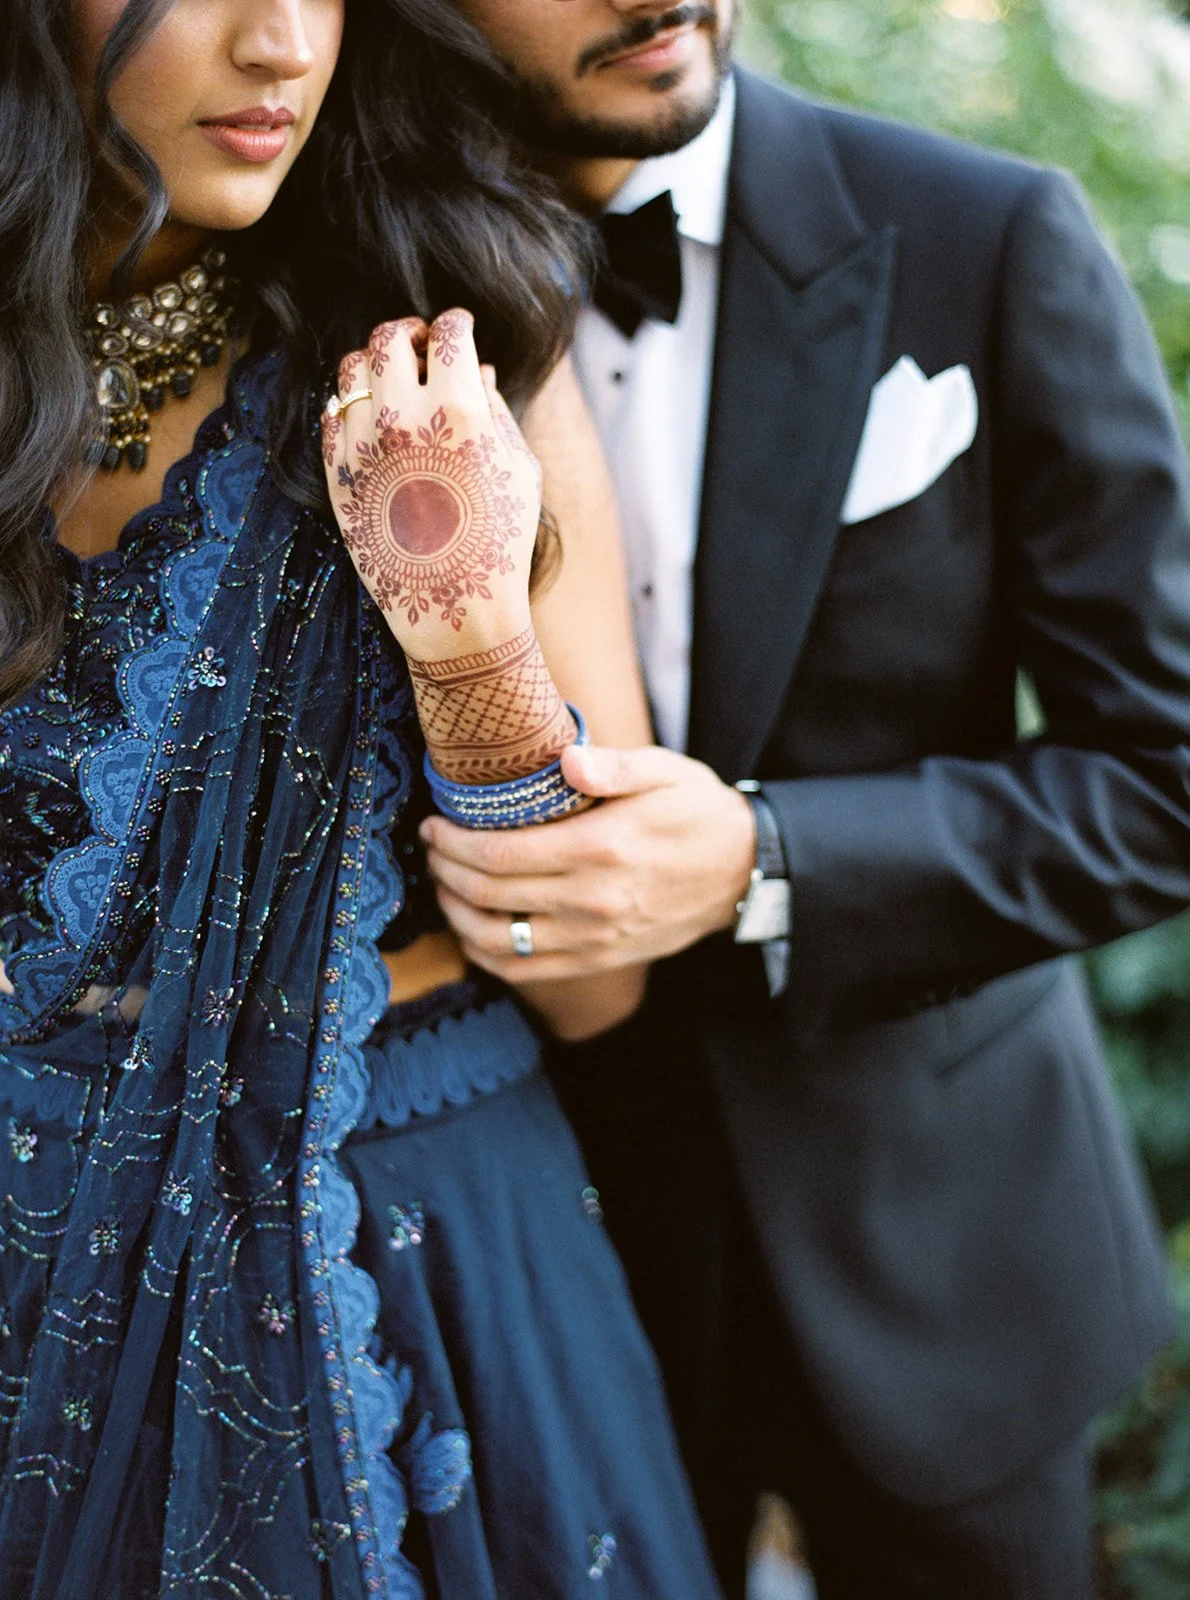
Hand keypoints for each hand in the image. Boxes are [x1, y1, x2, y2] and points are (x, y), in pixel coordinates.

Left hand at [321, 310, 541, 659]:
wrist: (455, 609)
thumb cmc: (500, 544)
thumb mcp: (519, 471)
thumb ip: (495, 410)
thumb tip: (475, 369)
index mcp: (459, 411)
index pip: (448, 332)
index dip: (456, 323)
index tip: (458, 329)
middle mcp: (404, 418)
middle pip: (389, 339)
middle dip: (409, 333)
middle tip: (421, 346)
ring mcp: (363, 445)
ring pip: (350, 370)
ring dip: (372, 364)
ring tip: (390, 379)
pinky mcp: (336, 474)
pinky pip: (330, 416)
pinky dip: (349, 406)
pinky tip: (370, 418)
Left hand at [419, 743, 757, 980]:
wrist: (743, 872)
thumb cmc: (696, 811)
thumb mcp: (663, 771)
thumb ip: (612, 765)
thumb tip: (565, 757)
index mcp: (601, 847)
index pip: (500, 852)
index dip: (454, 842)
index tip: (434, 824)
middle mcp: (592, 900)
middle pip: (489, 893)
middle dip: (445, 870)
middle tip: (431, 848)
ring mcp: (594, 938)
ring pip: (497, 941)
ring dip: (457, 915)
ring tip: (445, 886)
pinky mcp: (599, 960)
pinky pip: (526, 971)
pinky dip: (488, 954)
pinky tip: (474, 928)